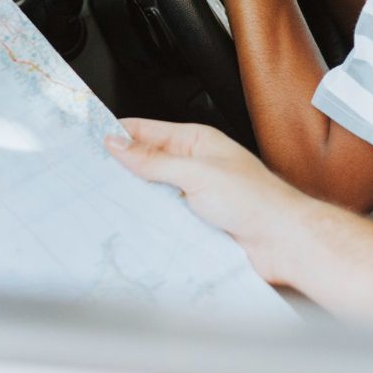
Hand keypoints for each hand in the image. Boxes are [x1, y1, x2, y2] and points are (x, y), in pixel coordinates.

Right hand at [106, 117, 313, 283]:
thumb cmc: (256, 200)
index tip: (89, 136)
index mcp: (196, 141)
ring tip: (104, 199)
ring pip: (151, 192)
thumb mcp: (197, 172)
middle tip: (89, 171)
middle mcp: (193, 166)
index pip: (147, 131)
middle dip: (120, 167)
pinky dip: (147, 220)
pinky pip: (161, 218)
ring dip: (134, 197)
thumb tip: (119, 144)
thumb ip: (154, 161)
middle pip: (146, 163)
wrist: (283, 242)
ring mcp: (193, 195)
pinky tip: (132, 224)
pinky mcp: (194, 223)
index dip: (118, 132)